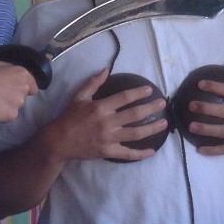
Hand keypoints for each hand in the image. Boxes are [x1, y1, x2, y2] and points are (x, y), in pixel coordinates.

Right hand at [0, 59, 38, 122]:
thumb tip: (11, 73)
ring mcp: (19, 103)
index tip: (14, 91)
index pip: (33, 87)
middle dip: (14, 97)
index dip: (24, 89)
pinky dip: (2, 115)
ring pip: (16, 107)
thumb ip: (8, 69)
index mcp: (22, 74)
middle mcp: (24, 88)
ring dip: (8, 106)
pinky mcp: (12, 115)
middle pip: (23, 97)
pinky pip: (9, 116)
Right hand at [45, 68, 167, 161]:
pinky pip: (128, 154)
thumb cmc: (70, 117)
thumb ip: (93, 83)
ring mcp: (109, 138)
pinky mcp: (109, 151)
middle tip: (163, 103)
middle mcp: (107, 122)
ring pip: (135, 133)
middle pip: (135, 114)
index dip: (138, 93)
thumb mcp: (79, 96)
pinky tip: (152, 151)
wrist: (59, 141)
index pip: (124, 98)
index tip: (149, 90)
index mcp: (101, 107)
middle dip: (151, 108)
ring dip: (152, 128)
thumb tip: (106, 70)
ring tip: (164, 123)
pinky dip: (141, 154)